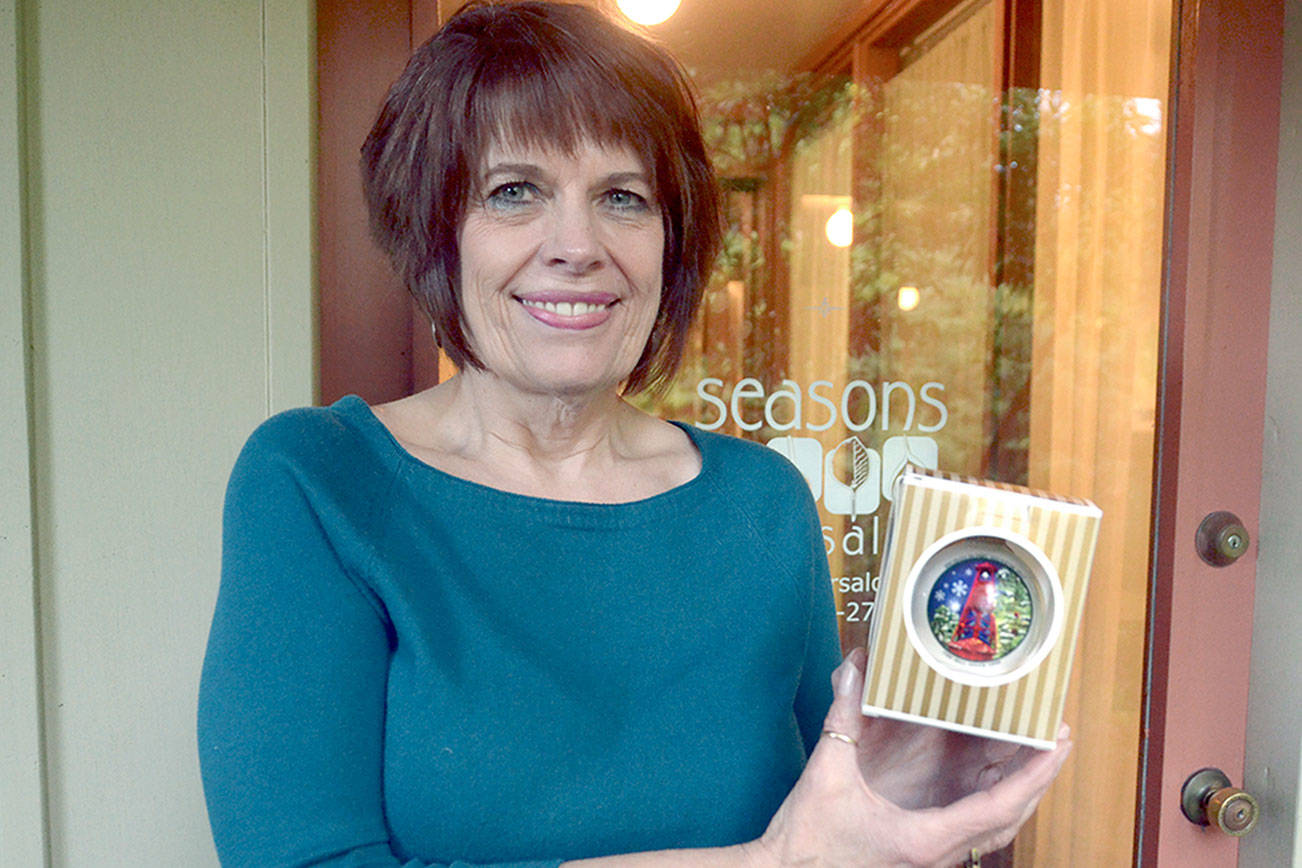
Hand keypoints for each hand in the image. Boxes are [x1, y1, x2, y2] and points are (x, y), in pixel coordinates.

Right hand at [754, 648, 1071, 867]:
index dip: (1034, 774)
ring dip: (1021, 790)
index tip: (1057, 743)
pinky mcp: (922, 852)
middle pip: (1010, 818)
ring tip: (1036, 751)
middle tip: (1057, 735)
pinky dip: (993, 801)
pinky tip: (994, 777)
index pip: (998, 806)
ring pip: (996, 827)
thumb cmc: (807, 841)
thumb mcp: (826, 775)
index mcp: (924, 838)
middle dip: (1039, 777)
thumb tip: (856, 669)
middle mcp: (939, 853)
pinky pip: (973, 829)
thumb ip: (844, 719)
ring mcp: (933, 856)